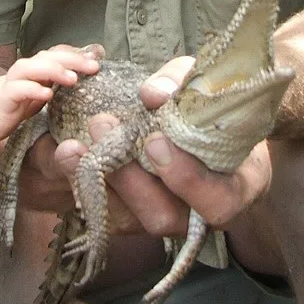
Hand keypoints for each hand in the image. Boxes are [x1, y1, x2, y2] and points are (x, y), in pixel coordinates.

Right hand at [0, 46, 98, 158]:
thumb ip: (42, 96)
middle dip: (72, 58)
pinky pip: (12, 92)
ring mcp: (5, 89)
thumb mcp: (22, 107)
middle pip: (46, 57)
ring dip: (53, 70)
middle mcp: (18, 78)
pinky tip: (46, 96)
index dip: (75, 54)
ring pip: (29, 68)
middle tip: (96, 66)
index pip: (54, 56)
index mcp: (27, 77)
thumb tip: (66, 90)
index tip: (99, 58)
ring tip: (74, 79)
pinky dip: (30, 91)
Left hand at [54, 55, 272, 237]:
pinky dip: (84, 184)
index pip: (217, 203)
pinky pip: (106, 212)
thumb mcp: (210, 86)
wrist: (208, 123)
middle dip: (128, 177)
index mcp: (235, 188)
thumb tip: (152, 94)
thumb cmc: (217, 106)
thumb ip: (184, 83)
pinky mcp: (132, 215)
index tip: (155, 141)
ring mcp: (165, 216)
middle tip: (103, 125)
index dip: (187, 179)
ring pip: (128, 220)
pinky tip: (68, 154)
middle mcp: (199, 214)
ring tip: (72, 143)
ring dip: (98, 181)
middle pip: (161, 216)